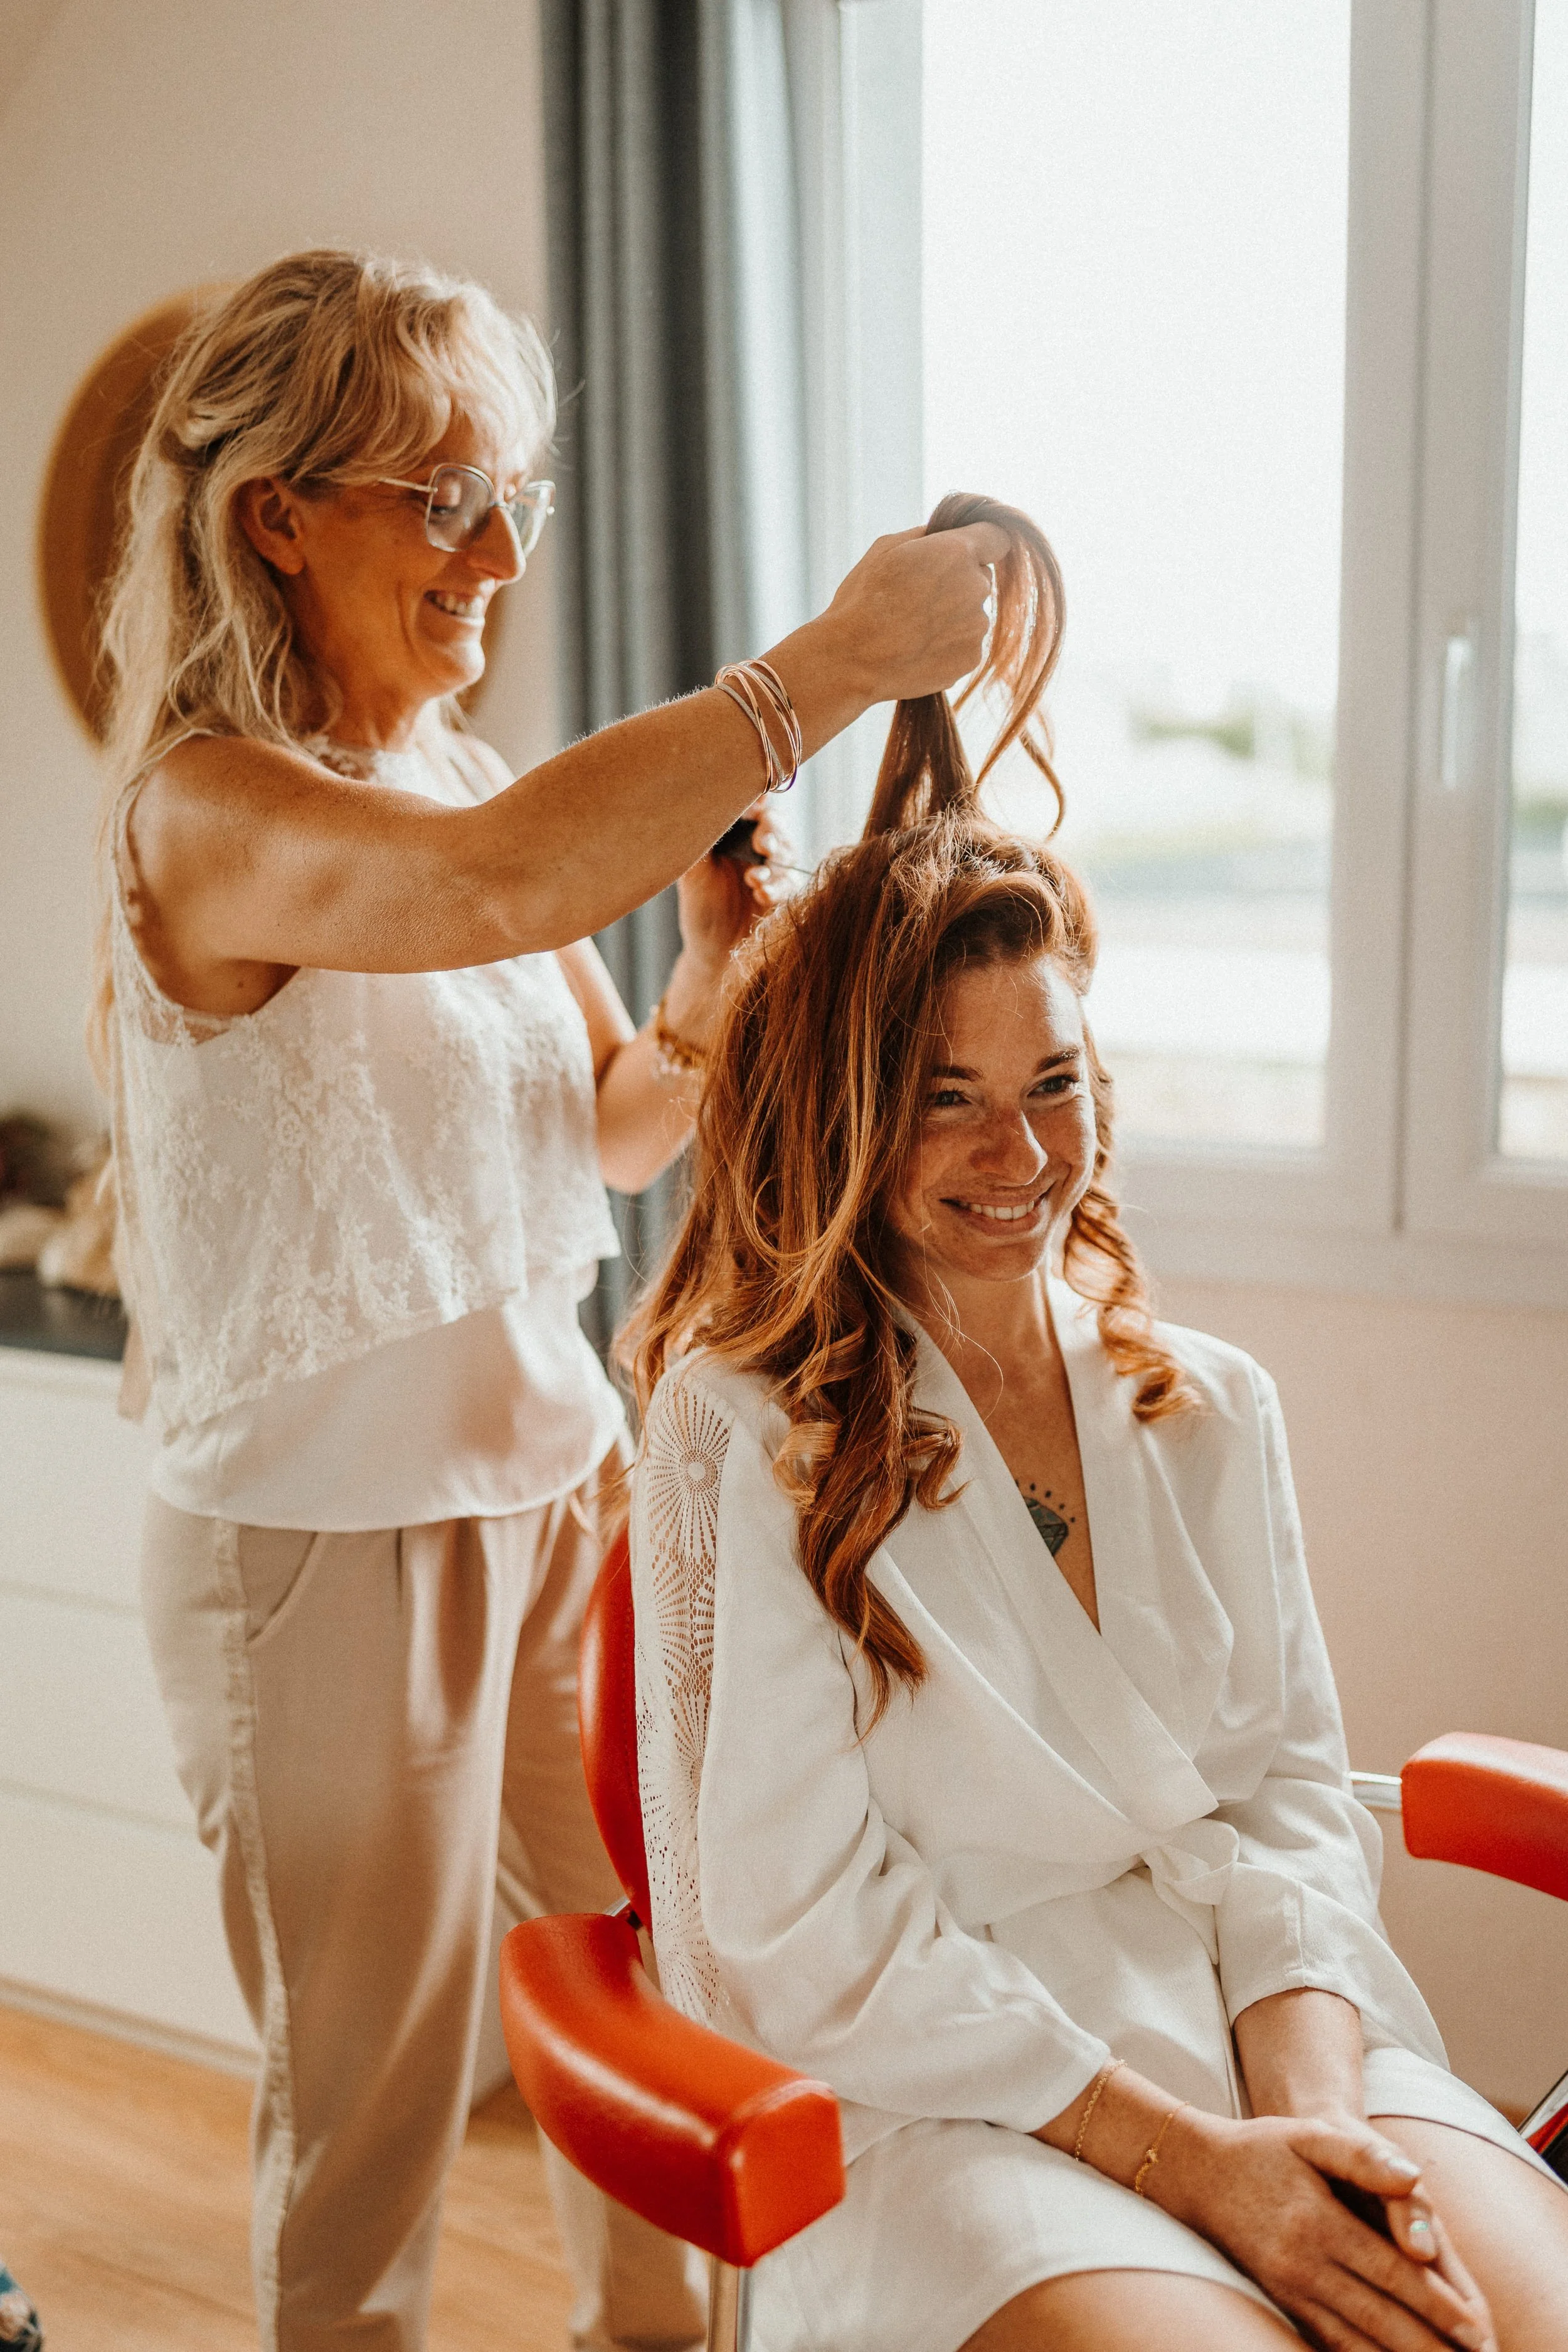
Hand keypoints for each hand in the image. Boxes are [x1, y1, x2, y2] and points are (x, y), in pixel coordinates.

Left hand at [673, 798, 791, 978]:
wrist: (714, 952)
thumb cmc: (700, 908)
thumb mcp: (692, 873)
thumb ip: (699, 839)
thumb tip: (696, 805)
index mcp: (733, 835)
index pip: (749, 808)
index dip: (756, 802)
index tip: (756, 804)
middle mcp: (755, 848)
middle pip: (775, 825)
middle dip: (772, 832)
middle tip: (763, 845)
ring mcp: (773, 869)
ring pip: (787, 852)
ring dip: (774, 864)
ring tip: (754, 880)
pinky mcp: (785, 893)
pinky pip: (791, 883)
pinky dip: (778, 888)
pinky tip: (762, 896)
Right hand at [819, 522, 1008, 705]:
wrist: (852, 660)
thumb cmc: (862, 599)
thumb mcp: (886, 548)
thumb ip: (926, 535)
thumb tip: (944, 533)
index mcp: (957, 552)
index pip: (997, 536)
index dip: (982, 541)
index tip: (967, 549)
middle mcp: (976, 587)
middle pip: (981, 576)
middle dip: (957, 580)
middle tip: (918, 594)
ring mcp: (976, 626)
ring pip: (973, 613)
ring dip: (951, 615)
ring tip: (912, 626)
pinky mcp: (970, 658)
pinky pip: (965, 643)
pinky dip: (946, 644)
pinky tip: (916, 647)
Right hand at [1151, 2108, 1496, 2351]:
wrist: (1196, 2172)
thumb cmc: (1261, 2149)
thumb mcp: (1309, 2136)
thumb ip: (1363, 2156)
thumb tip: (1412, 2178)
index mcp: (1318, 2223)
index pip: (1392, 2273)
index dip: (1438, 2305)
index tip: (1475, 2330)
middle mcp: (1302, 2265)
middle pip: (1381, 2318)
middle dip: (1431, 2348)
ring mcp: (1288, 2290)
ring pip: (1355, 2342)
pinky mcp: (1280, 2303)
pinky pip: (1327, 2343)